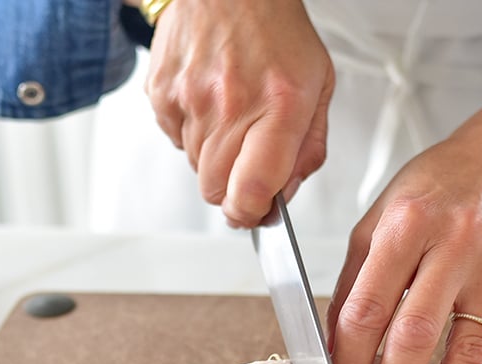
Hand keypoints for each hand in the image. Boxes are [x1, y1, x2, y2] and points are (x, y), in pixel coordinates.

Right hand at [144, 0, 334, 226]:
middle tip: (250, 172)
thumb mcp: (319, 88)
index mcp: (279, 106)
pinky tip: (212, 107)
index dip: (251, 214)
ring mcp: (190, 99)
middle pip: (216, 191)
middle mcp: (230, 105)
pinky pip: (175, 141)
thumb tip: (284, 194)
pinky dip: (194, 137)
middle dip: (234, 193)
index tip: (257, 213)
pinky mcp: (162, 94)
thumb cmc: (277, 31)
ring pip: (196, 170)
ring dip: (216, 162)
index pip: (250, 190)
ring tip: (235, 123)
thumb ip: (308, 150)